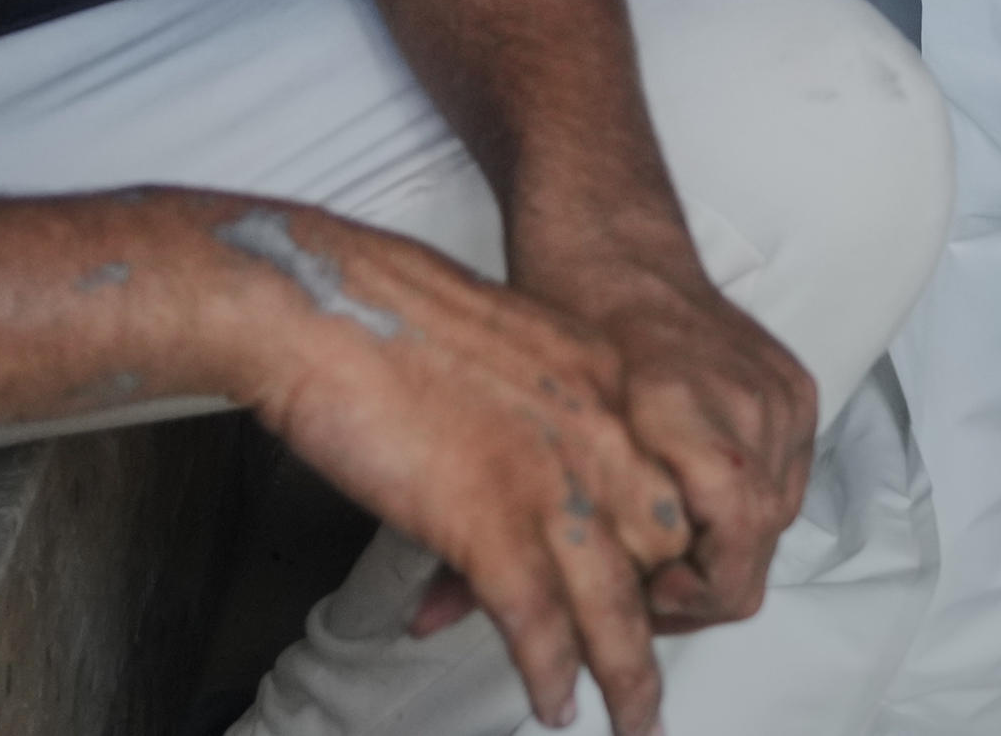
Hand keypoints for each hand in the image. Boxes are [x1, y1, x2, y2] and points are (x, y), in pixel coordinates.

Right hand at [203, 203, 710, 734]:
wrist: (326, 306)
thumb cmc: (396, 318)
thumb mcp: (511, 347)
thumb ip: (541, 408)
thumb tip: (538, 462)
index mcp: (607, 380)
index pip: (674, 480)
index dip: (670, 544)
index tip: (664, 584)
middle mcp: (599, 430)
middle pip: (665, 547)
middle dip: (665, 615)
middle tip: (654, 661)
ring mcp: (549, 479)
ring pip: (616, 601)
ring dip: (629, 674)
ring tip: (638, 720)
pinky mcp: (489, 519)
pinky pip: (538, 619)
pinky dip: (550, 671)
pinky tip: (554, 705)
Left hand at [516, 238, 819, 640]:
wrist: (613, 247)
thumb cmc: (562, 327)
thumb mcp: (523, 435)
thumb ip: (494, 528)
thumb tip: (427, 622)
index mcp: (681, 419)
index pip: (730, 567)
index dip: (683, 606)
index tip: (634, 600)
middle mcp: (746, 409)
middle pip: (752, 561)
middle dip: (694, 590)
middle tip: (638, 587)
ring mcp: (781, 399)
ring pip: (773, 526)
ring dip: (721, 548)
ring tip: (661, 543)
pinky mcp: (797, 390)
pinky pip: (786, 480)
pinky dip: (746, 503)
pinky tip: (691, 498)